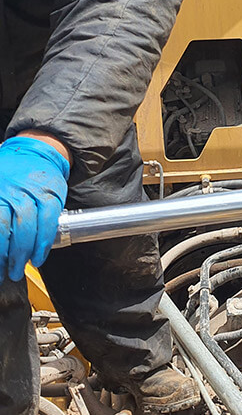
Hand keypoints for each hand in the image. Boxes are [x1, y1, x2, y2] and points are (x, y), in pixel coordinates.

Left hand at [0, 136, 69, 282]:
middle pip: (8, 227)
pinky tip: (38, 256)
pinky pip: (50, 222)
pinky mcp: (53, 196)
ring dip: (24, 254)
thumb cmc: (9, 173)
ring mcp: (34, 193)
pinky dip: (44, 243)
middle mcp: (13, 191)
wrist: (37, 152)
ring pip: (29, 228)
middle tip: (4, 273)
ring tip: (19, 269)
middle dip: (6, 256)